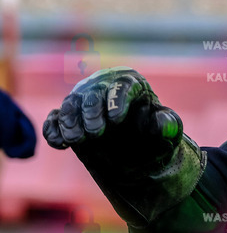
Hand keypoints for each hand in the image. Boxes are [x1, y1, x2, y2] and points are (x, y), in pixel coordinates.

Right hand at [43, 67, 182, 174]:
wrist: (136, 149)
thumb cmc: (154, 132)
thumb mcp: (167, 130)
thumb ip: (168, 125)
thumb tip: (162, 122)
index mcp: (131, 84)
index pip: (122, 85)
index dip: (117, 101)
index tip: (116, 120)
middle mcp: (104, 88)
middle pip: (92, 93)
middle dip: (91, 113)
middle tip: (97, 134)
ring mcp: (84, 102)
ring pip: (70, 104)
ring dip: (70, 122)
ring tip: (78, 140)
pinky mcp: (69, 119)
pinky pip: (53, 118)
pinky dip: (53, 129)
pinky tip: (61, 144)